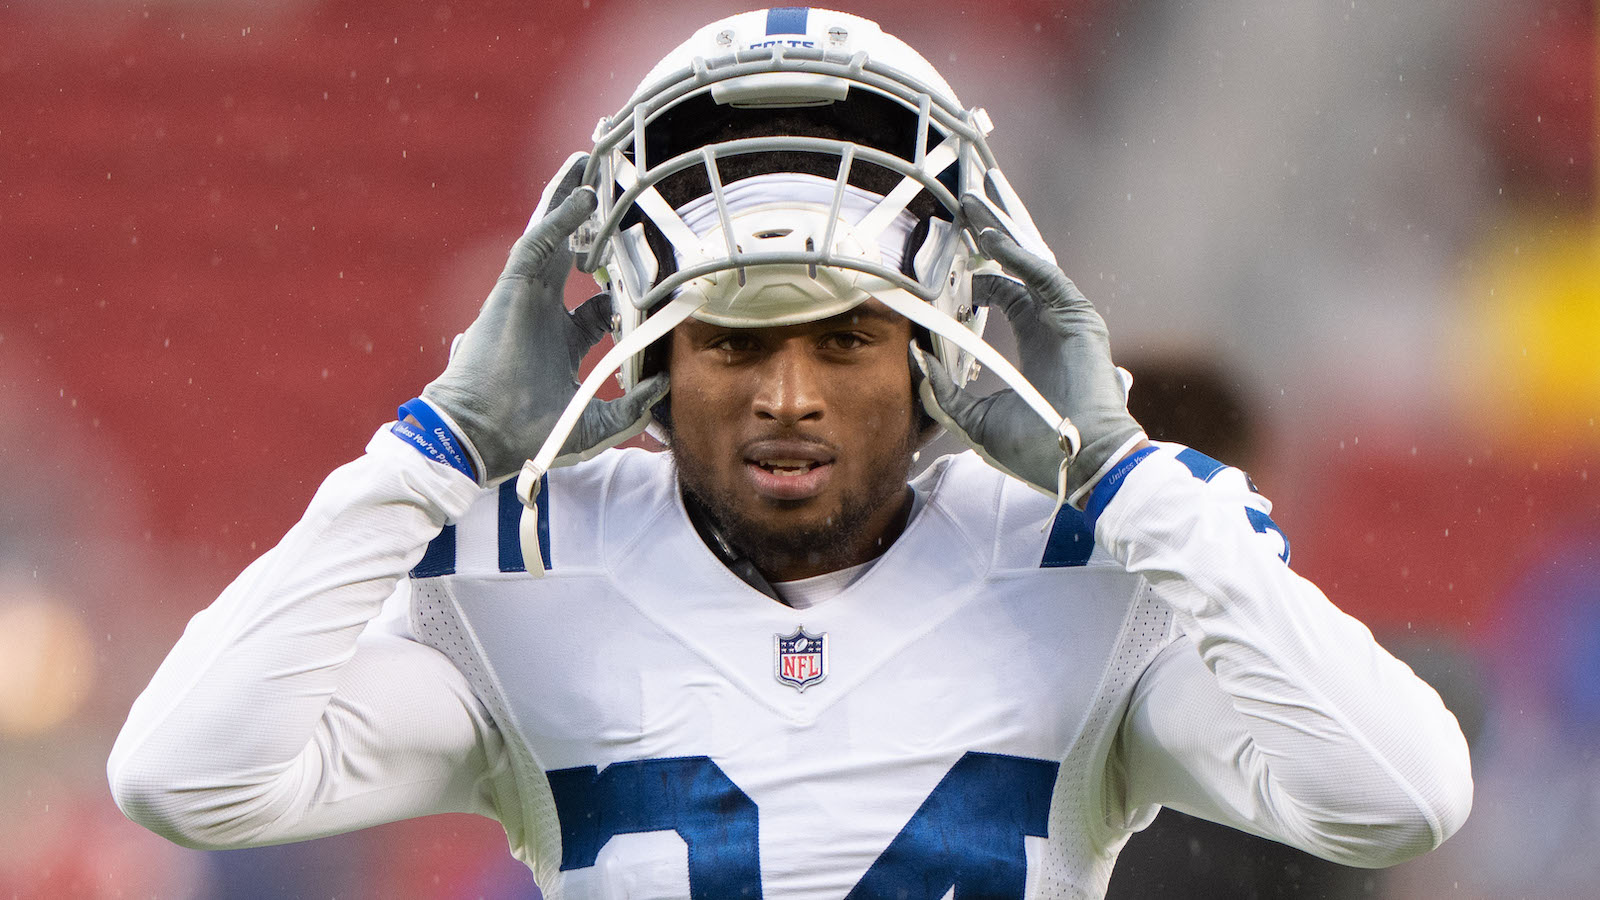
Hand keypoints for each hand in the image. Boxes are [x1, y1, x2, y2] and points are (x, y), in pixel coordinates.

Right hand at [420, 154, 668, 483]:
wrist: (482, 438)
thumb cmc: (527, 435)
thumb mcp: (595, 424)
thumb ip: (631, 409)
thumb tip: (664, 387)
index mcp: (560, 340)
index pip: (596, 305)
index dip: (621, 288)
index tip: (650, 274)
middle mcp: (543, 313)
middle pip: (570, 254)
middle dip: (591, 223)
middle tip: (615, 192)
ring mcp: (525, 297)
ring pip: (550, 236)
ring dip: (568, 200)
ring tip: (589, 164)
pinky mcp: (511, 289)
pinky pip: (537, 242)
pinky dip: (559, 216)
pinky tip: (582, 196)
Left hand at [911, 184, 1145, 506]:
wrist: (1079, 463)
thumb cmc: (1036, 450)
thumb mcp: (976, 421)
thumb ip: (946, 393)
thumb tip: (917, 362)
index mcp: (1032, 343)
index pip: (1002, 293)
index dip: (976, 275)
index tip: (946, 258)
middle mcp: (1049, 324)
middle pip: (1015, 268)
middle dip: (988, 237)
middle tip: (961, 209)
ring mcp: (1066, 318)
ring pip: (1030, 262)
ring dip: (1001, 233)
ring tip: (973, 205)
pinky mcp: (1078, 318)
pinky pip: (1045, 276)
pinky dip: (1017, 256)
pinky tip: (991, 240)